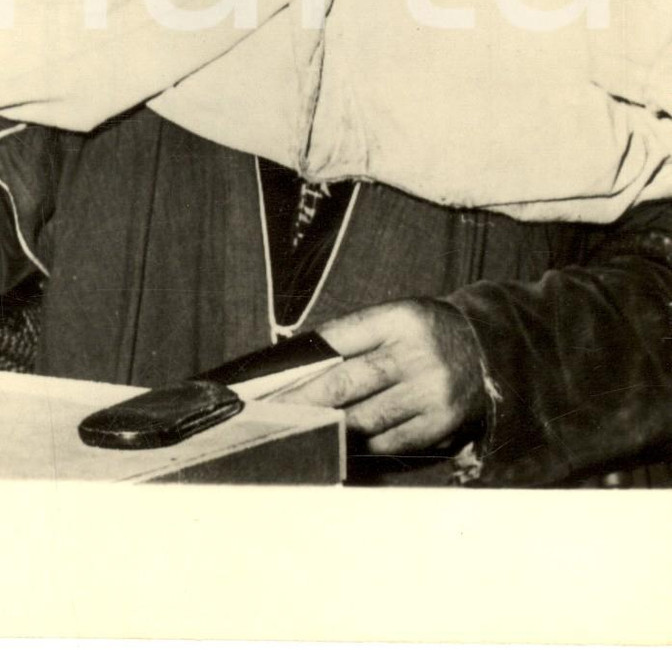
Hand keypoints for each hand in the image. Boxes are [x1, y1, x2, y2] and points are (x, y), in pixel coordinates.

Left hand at [287, 299, 486, 453]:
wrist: (490, 349)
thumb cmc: (428, 333)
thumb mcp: (398, 317)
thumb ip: (357, 336)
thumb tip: (302, 364)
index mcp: (401, 318)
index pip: (339, 338)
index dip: (302, 362)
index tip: (272, 381)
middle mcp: (417, 354)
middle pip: (345, 382)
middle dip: (303, 401)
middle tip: (271, 413)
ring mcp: (431, 391)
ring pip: (364, 418)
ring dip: (328, 426)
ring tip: (300, 430)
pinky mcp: (442, 423)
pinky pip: (390, 441)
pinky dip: (364, 444)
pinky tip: (343, 442)